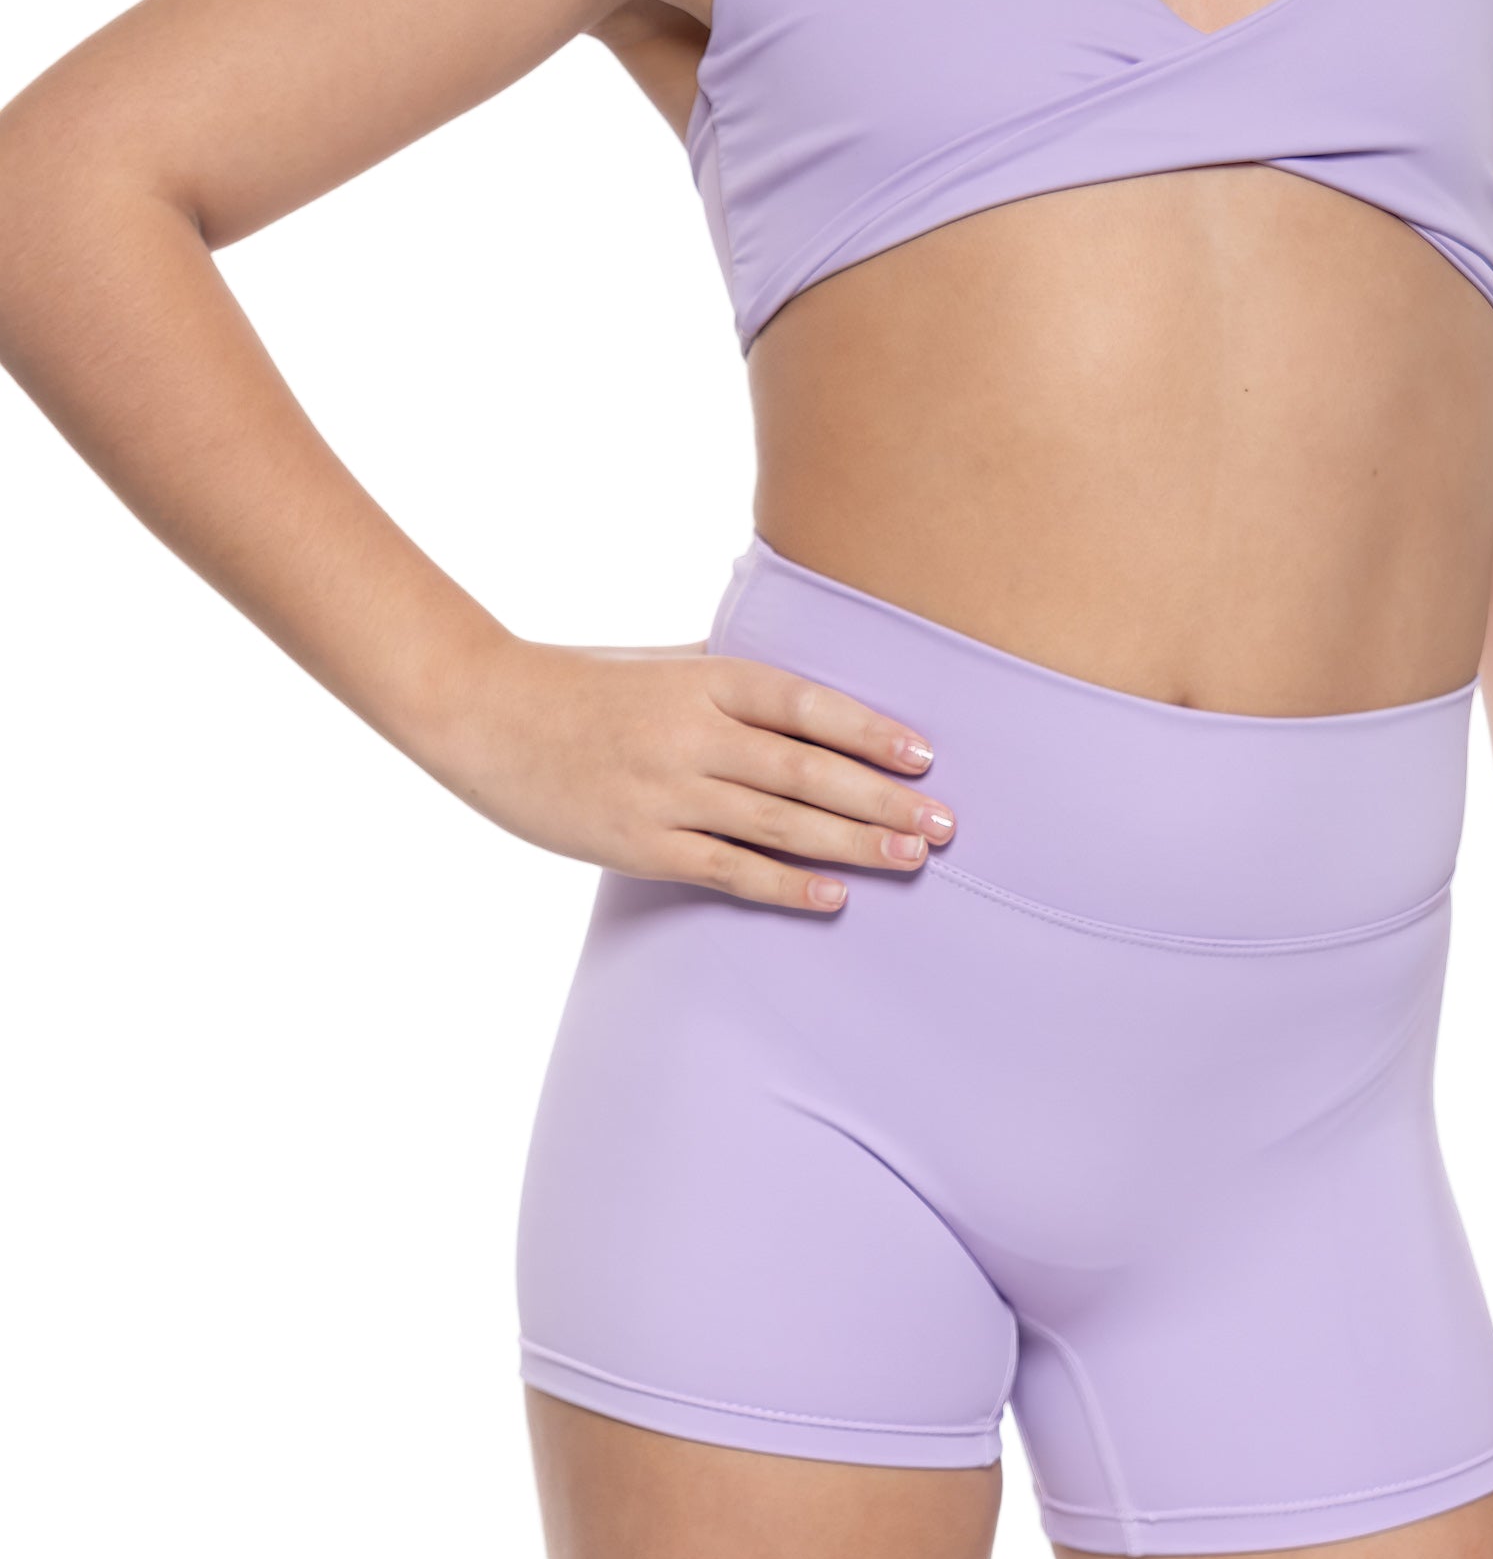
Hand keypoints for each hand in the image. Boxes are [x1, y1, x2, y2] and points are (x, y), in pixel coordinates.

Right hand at [424, 633, 954, 908]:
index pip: (807, 703)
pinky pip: (725, 867)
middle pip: (807, 770)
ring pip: (778, 822)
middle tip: (946, 826)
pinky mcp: (637, 842)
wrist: (481, 711)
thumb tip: (803, 672)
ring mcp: (666, 790)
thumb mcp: (660, 659)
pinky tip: (831, 899)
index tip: (924, 757)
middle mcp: (692, 732)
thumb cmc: (578, 680)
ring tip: (912, 859)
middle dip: (883, 800)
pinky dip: (782, 885)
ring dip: (852, 844)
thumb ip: (727, 671)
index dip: (870, 730)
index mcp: (704, 676)